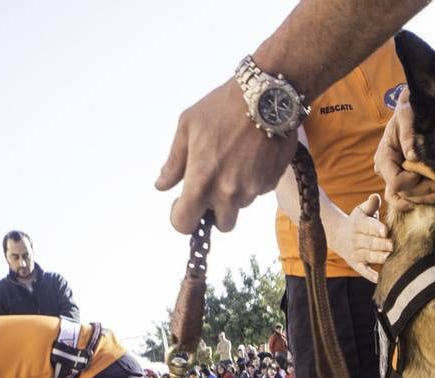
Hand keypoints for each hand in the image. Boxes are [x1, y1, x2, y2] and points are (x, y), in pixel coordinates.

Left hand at [155, 79, 298, 232]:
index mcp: (202, 181)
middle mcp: (229, 193)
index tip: (182, 203)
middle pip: (222, 224)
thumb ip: (174, 162)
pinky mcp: (272, 182)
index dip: (181, 217)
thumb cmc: (221, 107)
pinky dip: (253, 180)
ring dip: (236, 193)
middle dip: (215, 211)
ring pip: (241, 205)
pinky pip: (259, 191)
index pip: (185, 223)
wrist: (266, 96)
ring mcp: (253, 189)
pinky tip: (252, 156)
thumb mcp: (187, 127)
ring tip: (235, 161)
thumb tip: (162, 185)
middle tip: (214, 186)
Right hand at [330, 194, 392, 281]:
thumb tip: (376, 196)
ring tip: (390, 258)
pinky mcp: (356, 264)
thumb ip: (370, 205)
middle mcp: (356, 240)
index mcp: (358, 225)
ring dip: (379, 257)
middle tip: (393, 245)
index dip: (377, 228)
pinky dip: (370, 275)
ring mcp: (356, 253)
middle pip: (370, 242)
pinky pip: (363, 271)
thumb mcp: (361, 211)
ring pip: (368, 256)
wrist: (338, 236)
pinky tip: (379, 279)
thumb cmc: (358, 221)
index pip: (368, 226)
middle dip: (381, 244)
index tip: (385, 231)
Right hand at [374, 90, 434, 212]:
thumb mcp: (407, 116)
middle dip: (423, 192)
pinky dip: (423, 197)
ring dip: (425, 197)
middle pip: (402, 193)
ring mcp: (393, 175)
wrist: (411, 108)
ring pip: (406, 198)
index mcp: (384, 157)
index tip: (425, 169)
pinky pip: (410, 195)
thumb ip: (409, 135)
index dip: (412, 181)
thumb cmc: (408, 110)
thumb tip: (413, 157)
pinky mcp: (403, 177)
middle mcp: (385, 169)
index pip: (396, 182)